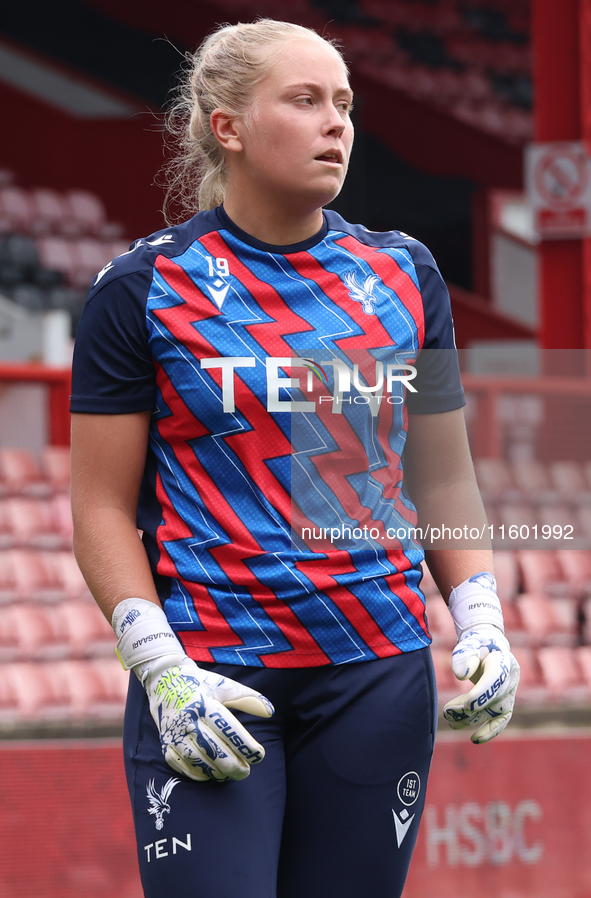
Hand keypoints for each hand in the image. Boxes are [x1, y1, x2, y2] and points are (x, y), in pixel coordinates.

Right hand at [111, 597, 273, 782]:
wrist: (164, 679)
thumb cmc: (202, 684)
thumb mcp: (225, 686)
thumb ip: (247, 698)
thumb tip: (270, 711)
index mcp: (204, 703)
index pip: (228, 729)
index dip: (245, 746)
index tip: (259, 755)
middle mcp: (188, 719)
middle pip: (214, 750)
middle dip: (233, 766)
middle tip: (246, 772)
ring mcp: (174, 733)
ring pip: (198, 761)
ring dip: (217, 772)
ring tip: (231, 774)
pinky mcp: (165, 743)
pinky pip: (182, 766)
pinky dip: (198, 774)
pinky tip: (211, 774)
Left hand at [442, 625, 519, 743]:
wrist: (487, 648)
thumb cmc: (476, 646)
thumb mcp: (467, 645)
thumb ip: (463, 657)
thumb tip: (461, 676)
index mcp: (504, 662)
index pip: (496, 681)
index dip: (481, 695)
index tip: (465, 704)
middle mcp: (511, 680)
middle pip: (492, 700)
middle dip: (469, 709)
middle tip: (447, 712)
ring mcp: (510, 693)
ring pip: (492, 712)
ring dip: (470, 719)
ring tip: (450, 722)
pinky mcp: (505, 703)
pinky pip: (501, 720)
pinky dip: (490, 731)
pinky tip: (475, 739)